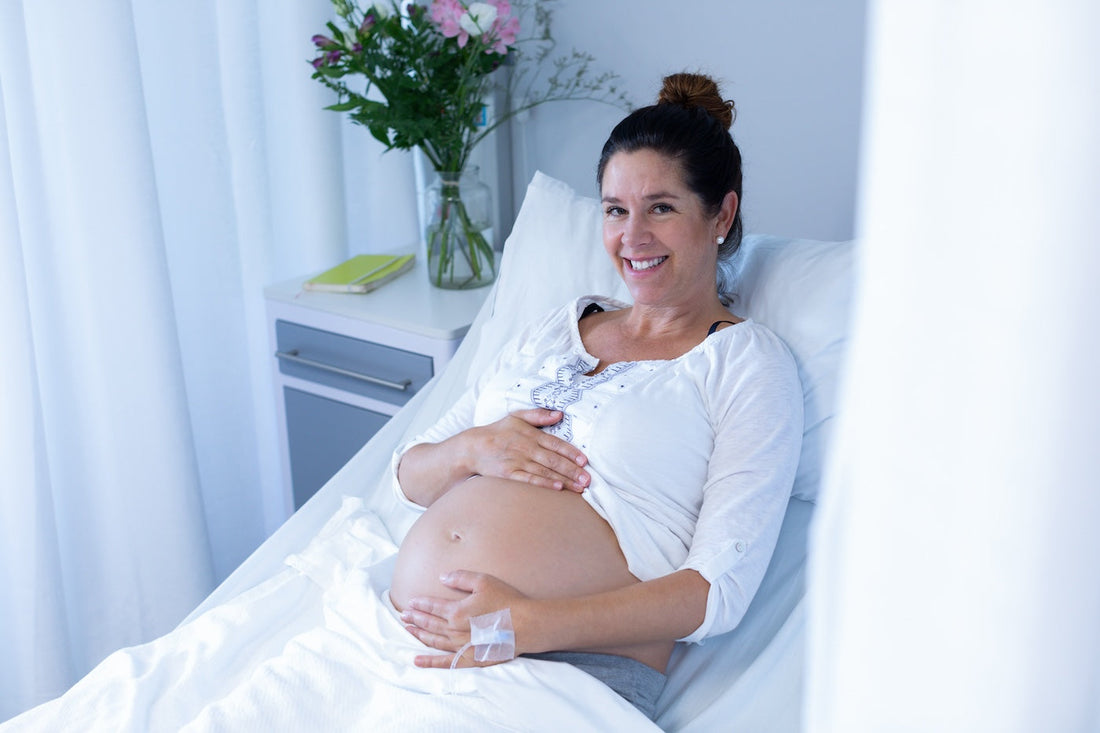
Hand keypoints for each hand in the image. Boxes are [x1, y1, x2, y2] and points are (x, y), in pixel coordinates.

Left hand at [400, 570, 528, 668]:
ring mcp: (461, 646)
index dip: (420, 603)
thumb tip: (442, 577)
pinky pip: (445, 662)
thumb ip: (461, 578)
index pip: (432, 606)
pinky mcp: (469, 658)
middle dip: (415, 618)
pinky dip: (429, 662)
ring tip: (408, 630)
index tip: (411, 602)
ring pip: (433, 640)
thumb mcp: (484, 581)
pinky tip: (417, 661)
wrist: (525, 624)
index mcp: (457, 611)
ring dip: (419, 635)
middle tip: (404, 615)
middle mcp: (455, 630)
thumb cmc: (506, 601)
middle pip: (429, 623)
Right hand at [466, 409, 588, 491]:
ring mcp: (517, 461)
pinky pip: (529, 479)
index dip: (571, 452)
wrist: (472, 447)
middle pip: (554, 460)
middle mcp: (526, 448)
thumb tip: (560, 414)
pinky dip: (543, 483)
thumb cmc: (498, 431)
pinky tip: (557, 488)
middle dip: (572, 470)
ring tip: (579, 487)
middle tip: (588, 479)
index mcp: (530, 434)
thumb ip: (538, 415)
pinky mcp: (509, 474)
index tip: (585, 461)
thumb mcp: (516, 417)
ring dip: (564, 480)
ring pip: (545, 471)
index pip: (555, 443)